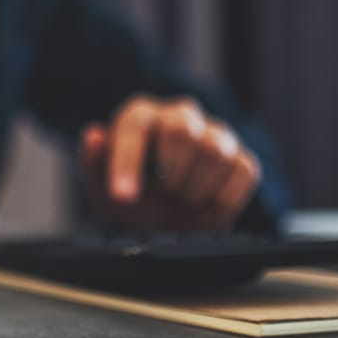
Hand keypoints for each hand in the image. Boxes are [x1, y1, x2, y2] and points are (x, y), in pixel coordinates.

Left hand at [80, 95, 261, 229]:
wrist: (168, 221)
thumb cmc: (131, 195)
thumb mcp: (101, 185)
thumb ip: (94, 160)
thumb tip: (94, 135)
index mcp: (140, 116)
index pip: (135, 127)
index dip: (128, 162)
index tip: (122, 196)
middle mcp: (179, 115)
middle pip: (182, 131)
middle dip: (169, 174)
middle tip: (162, 194)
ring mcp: (215, 134)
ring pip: (215, 152)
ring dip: (194, 189)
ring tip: (179, 201)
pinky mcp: (242, 158)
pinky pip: (243, 172)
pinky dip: (222, 199)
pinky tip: (204, 205)